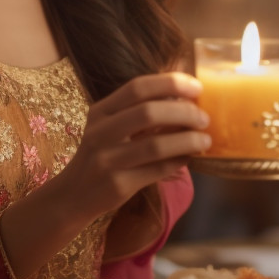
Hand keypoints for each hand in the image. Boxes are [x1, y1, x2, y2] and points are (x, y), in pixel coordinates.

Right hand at [55, 72, 210, 222]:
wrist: (73, 195)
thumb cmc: (102, 154)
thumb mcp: (109, 127)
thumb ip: (139, 111)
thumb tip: (186, 96)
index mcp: (100, 111)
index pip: (137, 87)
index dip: (170, 83)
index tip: (197, 87)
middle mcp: (100, 132)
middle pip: (148, 112)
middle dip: (183, 112)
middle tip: (204, 118)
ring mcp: (107, 159)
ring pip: (156, 145)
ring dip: (187, 140)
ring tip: (205, 140)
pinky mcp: (118, 184)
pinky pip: (157, 170)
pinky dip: (179, 161)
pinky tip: (190, 158)